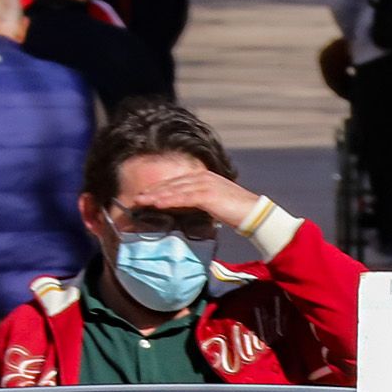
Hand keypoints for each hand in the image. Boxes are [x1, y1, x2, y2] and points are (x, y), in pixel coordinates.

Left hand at [126, 168, 261, 229]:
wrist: (254, 213)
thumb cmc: (237, 212)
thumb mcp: (215, 204)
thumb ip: (201, 203)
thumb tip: (189, 212)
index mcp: (204, 177)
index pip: (177, 182)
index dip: (160, 188)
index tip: (145, 195)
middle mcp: (203, 177)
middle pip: (172, 183)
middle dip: (153, 190)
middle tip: (136, 197)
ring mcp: (205, 184)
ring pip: (174, 189)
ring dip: (156, 195)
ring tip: (141, 200)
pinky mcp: (207, 194)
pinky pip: (183, 197)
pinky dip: (168, 200)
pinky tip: (156, 204)